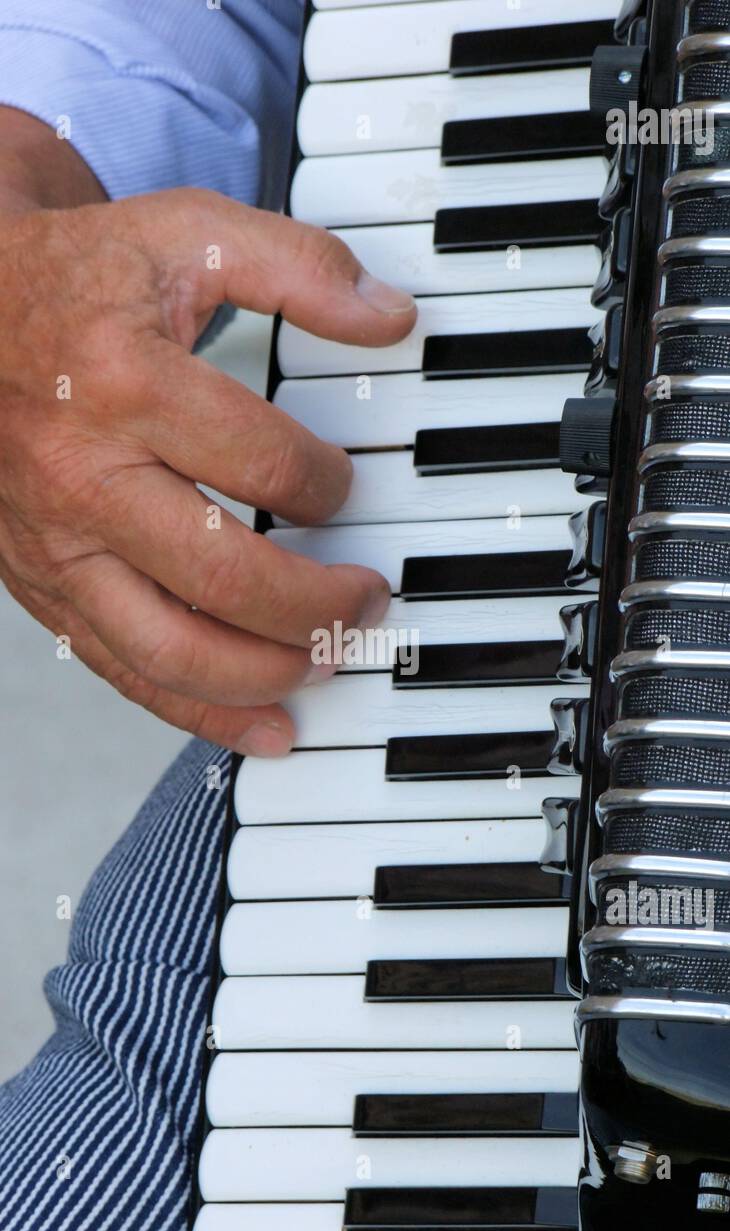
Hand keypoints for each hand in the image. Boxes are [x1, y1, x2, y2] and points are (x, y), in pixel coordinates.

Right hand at [0, 121, 415, 753]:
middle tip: (367, 599)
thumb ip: (298, 267)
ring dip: (267, 674)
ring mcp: (58, 545)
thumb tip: (392, 319)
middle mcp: (84, 478)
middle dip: (318, 605)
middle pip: (223, 578)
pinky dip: (201, 713)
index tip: (344, 486)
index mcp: (125, 383)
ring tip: (328, 665)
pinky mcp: (44, 587)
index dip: (328, 486)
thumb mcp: (186, 234)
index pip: (262, 465)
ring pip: (171, 649)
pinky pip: (124, 672)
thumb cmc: (76, 280)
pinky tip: (266, 728)